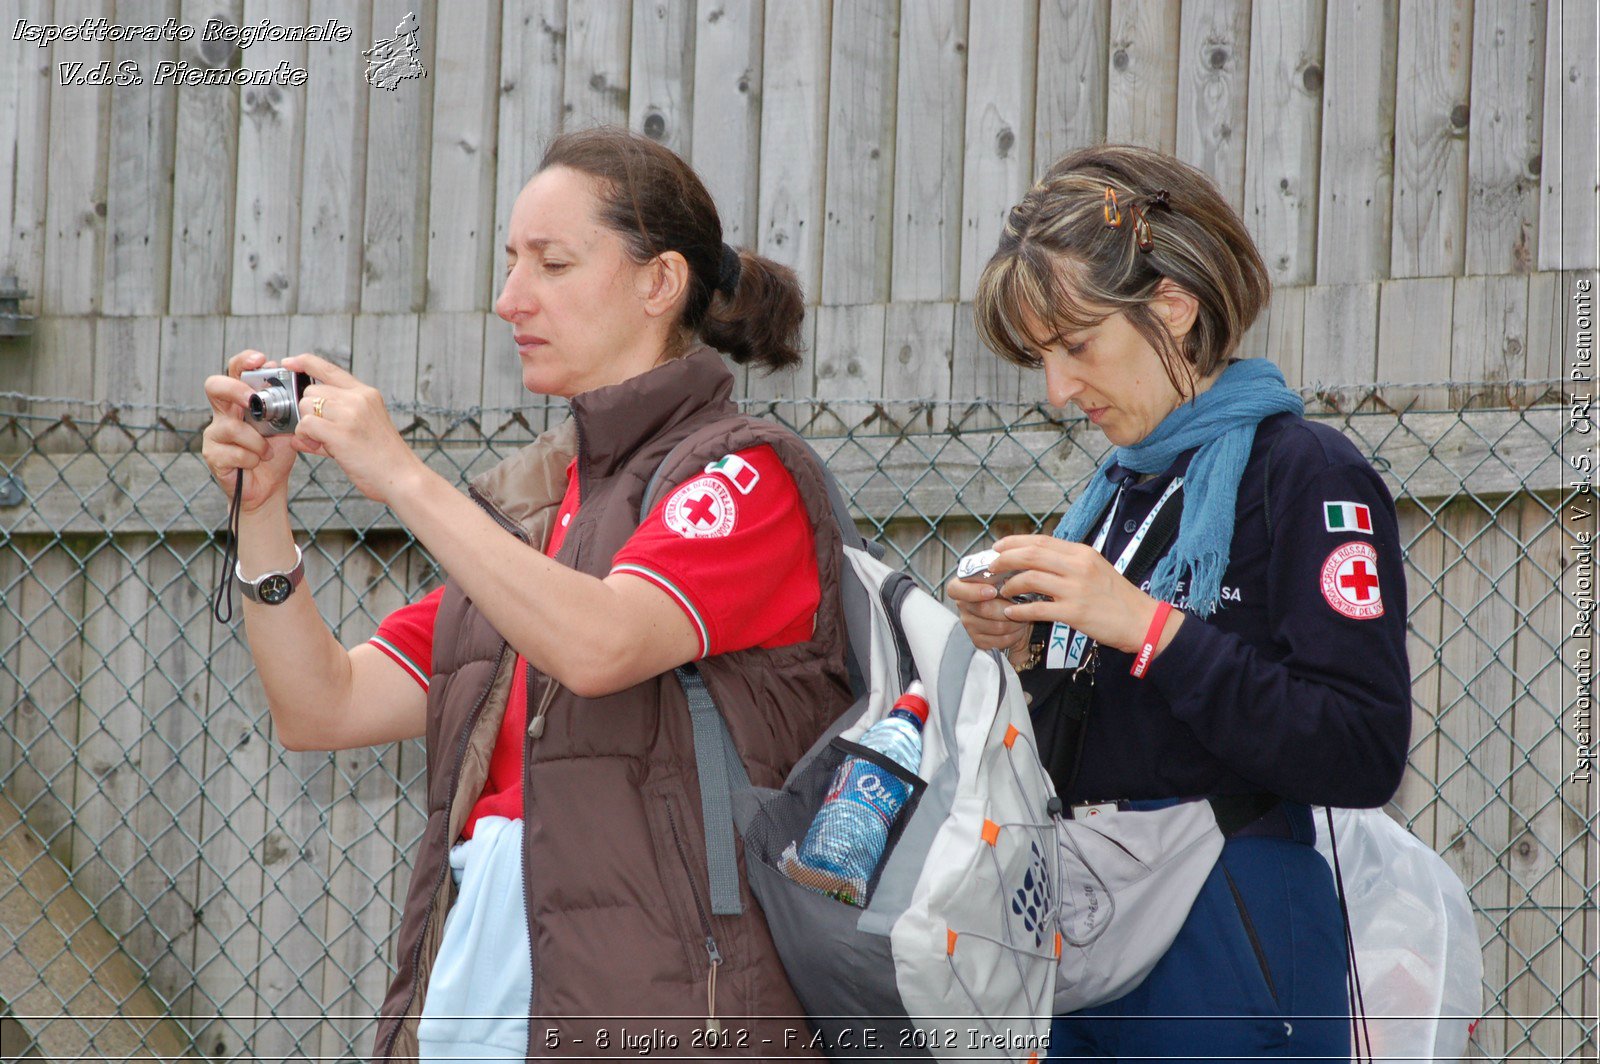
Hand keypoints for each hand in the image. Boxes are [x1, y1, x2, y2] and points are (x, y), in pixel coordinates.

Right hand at [202, 350, 299, 513]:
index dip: (244, 361)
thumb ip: (287, 406)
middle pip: (215, 386)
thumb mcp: (287, 426)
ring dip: (256, 441)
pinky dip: (252, 458)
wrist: (269, 485)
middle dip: (235, 390)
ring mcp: (215, 434)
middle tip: (252, 400)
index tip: (261, 359)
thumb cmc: (275, 452)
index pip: (235, 371)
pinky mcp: (213, 455)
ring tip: (266, 451)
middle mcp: (223, 412)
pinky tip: (257, 462)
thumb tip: (294, 384)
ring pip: (231, 427)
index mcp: (241, 400)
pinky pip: (236, 452)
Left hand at [282, 353, 423, 504]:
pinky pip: (305, 425)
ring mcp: (350, 414)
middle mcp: (358, 398)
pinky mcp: (341, 432)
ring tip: (323, 443)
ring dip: (307, 426)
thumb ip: (334, 423)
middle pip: (311, 391)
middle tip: (321, 434)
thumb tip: (299, 434)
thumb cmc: (384, 458)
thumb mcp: (365, 428)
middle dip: (308, 412)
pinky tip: (318, 447)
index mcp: (366, 394)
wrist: (402, 477)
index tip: (290, 362)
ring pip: (306, 406)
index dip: (305, 362)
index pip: (329, 369)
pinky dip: (305, 437)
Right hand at [945, 569, 1030, 658]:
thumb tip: (1012, 564)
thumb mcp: (1007, 574)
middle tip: (1020, 604)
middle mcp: (962, 605)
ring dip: (1015, 622)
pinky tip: (1016, 628)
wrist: (1019, 615)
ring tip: (1021, 615)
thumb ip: (1004, 568)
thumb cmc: (1011, 590)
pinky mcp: (978, 641)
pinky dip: (1013, 635)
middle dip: (1007, 608)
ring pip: (995, 626)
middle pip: (982, 609)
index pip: (956, 589)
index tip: (992, 591)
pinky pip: (998, 641)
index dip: (973, 591)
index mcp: (963, 585)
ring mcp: (969, 624)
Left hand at [985, 535, 1178, 654]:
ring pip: (1030, 579)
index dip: (1014, 543)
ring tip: (1002, 592)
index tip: (997, 547)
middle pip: (1030, 555)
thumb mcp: (1095, 567)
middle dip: (1004, 560)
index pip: (1040, 541)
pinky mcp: (1074, 612)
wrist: (1142, 620)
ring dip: (1010, 585)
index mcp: (1081, 553)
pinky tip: (1010, 613)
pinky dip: (1019, 611)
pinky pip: (1037, 609)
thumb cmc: (1117, 596)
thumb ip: (1068, 561)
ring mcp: (1075, 589)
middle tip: (990, 568)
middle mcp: (1077, 566)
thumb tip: (1038, 556)